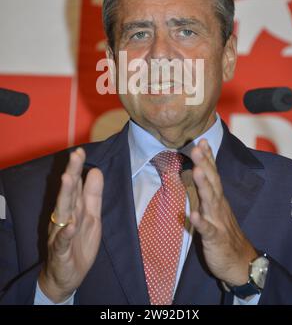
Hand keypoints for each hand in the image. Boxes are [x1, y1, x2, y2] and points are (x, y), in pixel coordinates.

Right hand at [38, 148, 103, 302]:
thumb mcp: (92, 217)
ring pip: (62, 212)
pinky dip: (66, 233)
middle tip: (75, 155)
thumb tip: (96, 170)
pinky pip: (63, 241)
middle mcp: (64, 217)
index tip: (80, 150)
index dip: (77, 168)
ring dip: (65, 195)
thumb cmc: (79, 242)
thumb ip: (93, 195)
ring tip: (68, 178)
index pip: (75, 185)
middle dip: (72, 173)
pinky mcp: (61, 252)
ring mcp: (61, 233)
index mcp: (74, 208)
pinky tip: (70, 225)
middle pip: (68, 193)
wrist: (68, 276)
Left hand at [189, 139, 256, 285]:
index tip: (201, 140)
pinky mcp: (215, 238)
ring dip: (204, 185)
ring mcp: (217, 221)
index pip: (213, 173)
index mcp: (217, 197)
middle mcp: (218, 205)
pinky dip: (201, 222)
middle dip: (205, 164)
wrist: (239, 261)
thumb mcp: (213, 208)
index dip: (208, 157)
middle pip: (212, 181)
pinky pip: (207, 230)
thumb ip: (204, 190)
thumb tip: (194, 170)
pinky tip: (194, 215)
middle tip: (197, 148)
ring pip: (210, 201)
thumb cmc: (223, 231)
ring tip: (197, 171)